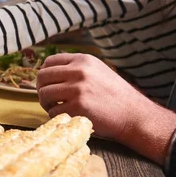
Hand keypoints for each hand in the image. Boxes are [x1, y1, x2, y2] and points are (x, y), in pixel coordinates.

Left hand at [37, 53, 175, 164]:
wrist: (134, 115)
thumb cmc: (114, 95)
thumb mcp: (97, 71)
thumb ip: (75, 68)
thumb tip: (47, 72)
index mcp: (83, 60)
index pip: (49, 62)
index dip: (44, 75)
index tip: (48, 85)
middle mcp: (79, 71)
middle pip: (42, 77)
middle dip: (41, 90)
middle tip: (49, 100)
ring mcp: (78, 89)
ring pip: (44, 94)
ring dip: (46, 104)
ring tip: (56, 108)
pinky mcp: (78, 107)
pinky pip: (53, 111)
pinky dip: (56, 116)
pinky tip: (68, 116)